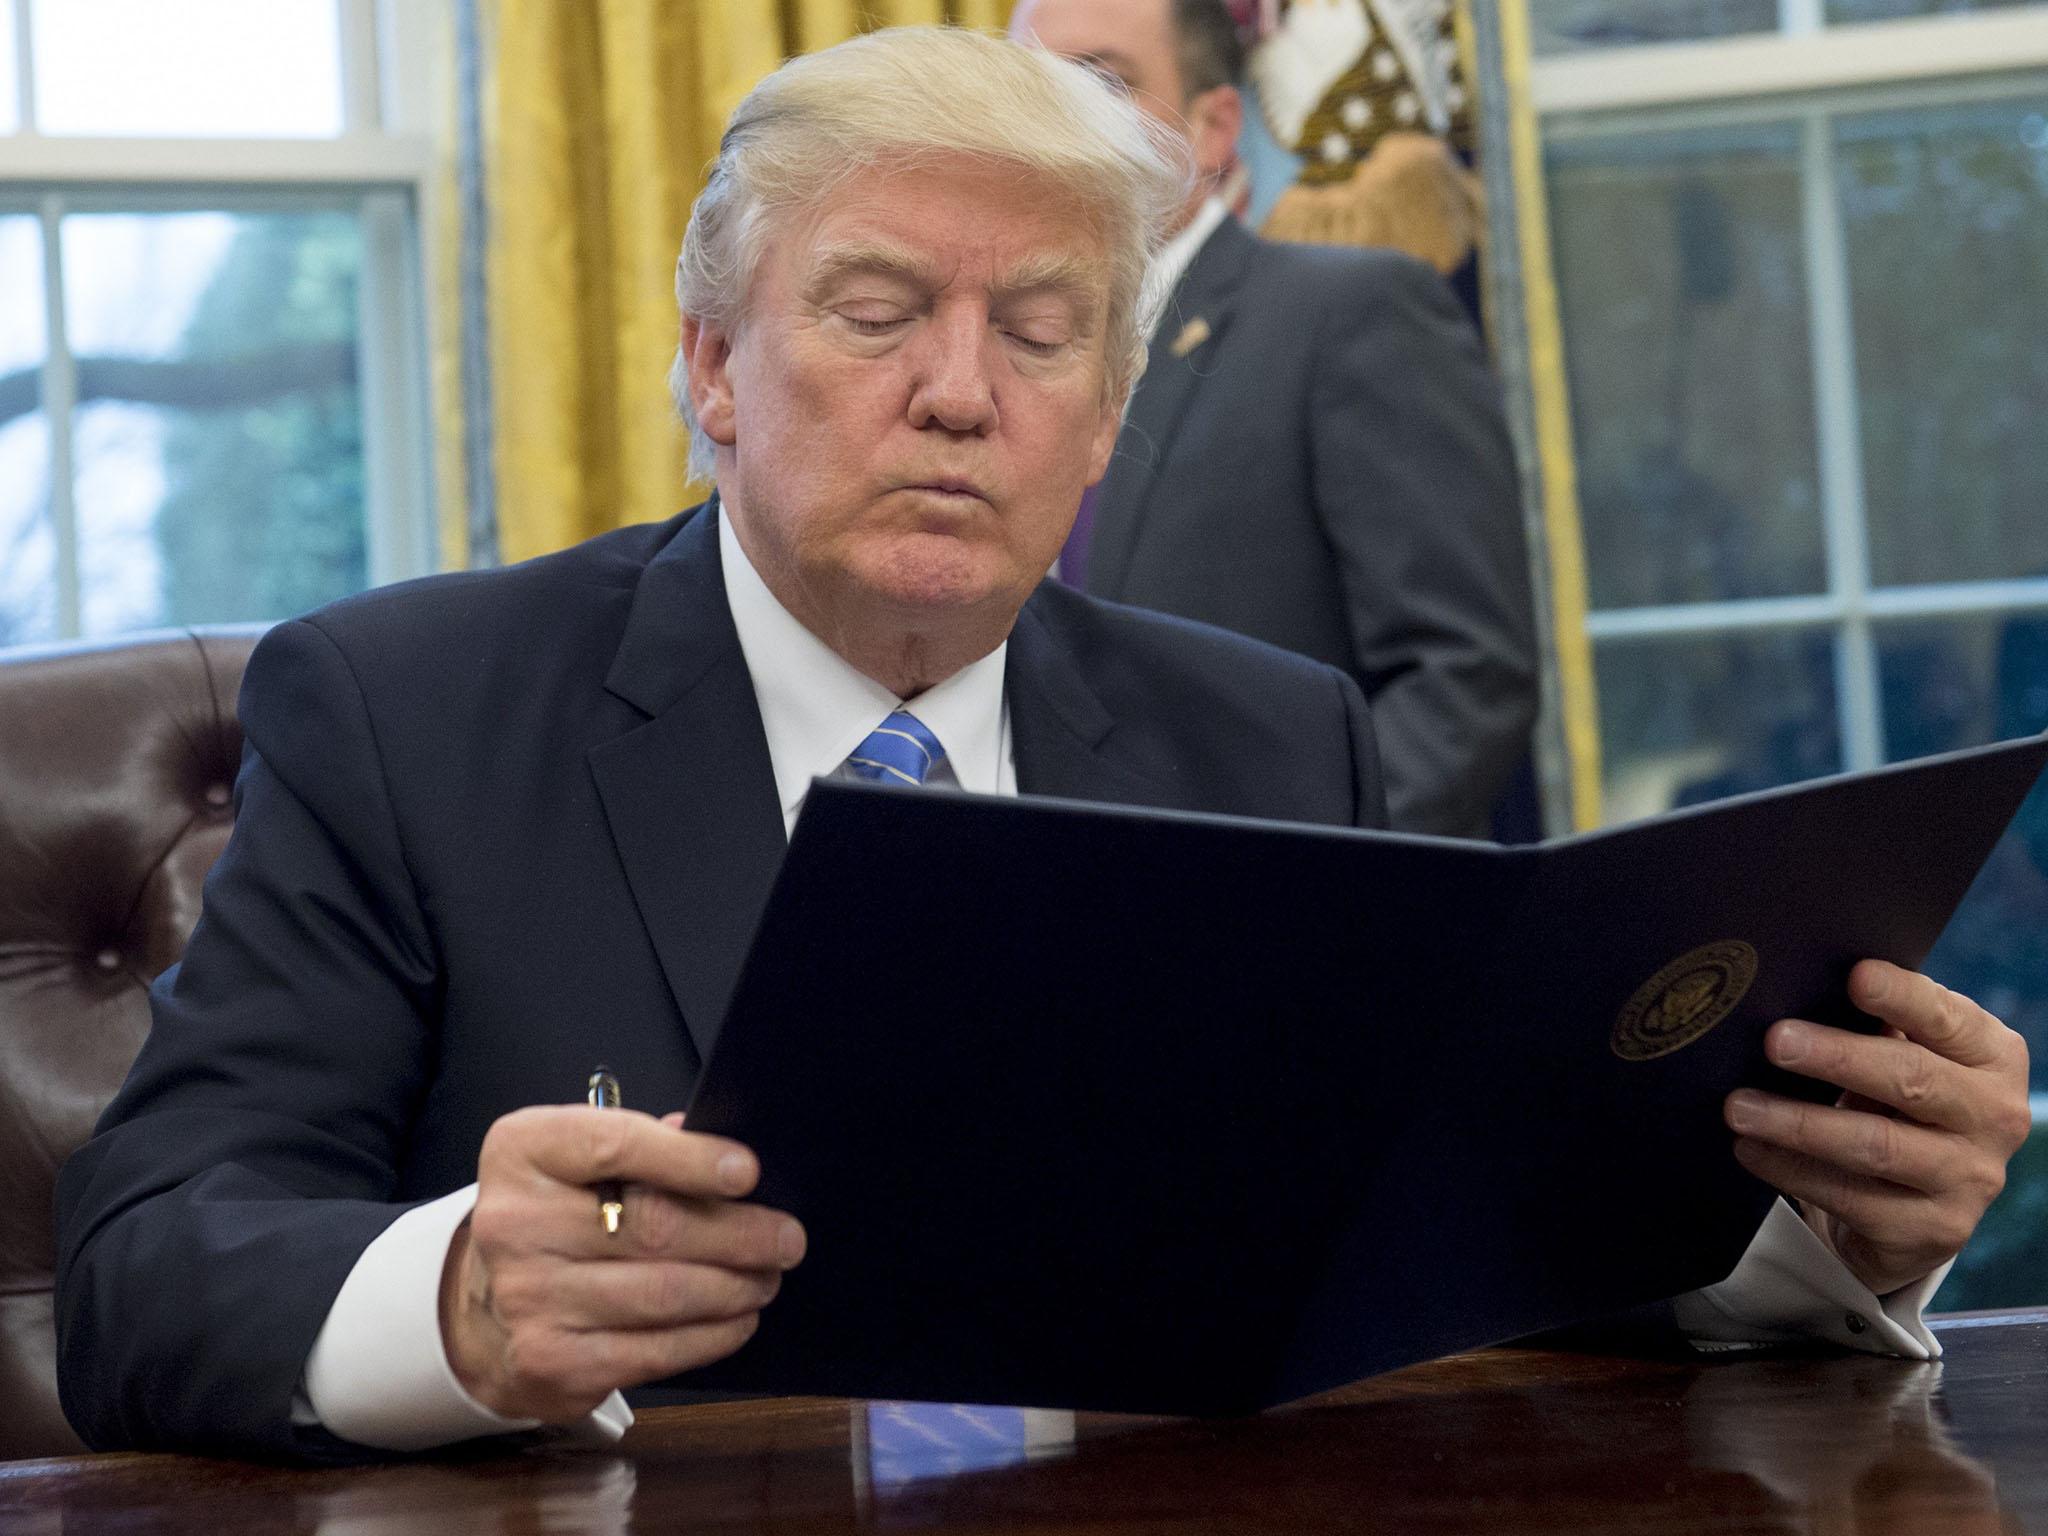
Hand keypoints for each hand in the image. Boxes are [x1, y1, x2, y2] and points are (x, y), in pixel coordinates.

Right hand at [439, 1105, 805, 1422]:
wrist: (487, 1303)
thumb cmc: (557, 1214)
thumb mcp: (582, 1157)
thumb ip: (647, 1146)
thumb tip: (731, 1165)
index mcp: (524, 1151)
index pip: (616, 1144)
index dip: (691, 1160)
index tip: (748, 1172)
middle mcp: (514, 1222)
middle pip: (654, 1227)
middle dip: (738, 1234)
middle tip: (786, 1238)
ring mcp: (528, 1298)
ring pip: (664, 1294)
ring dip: (734, 1287)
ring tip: (767, 1277)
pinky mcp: (551, 1362)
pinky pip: (655, 1350)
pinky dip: (710, 1334)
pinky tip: (737, 1319)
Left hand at [1723, 959, 2030, 1296]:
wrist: (1917, 1203)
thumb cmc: (1897, 1101)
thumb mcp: (1903, 1055)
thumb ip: (1878, 1022)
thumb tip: (1801, 980)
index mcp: (1992, 1057)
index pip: (1947, 1019)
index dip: (1903, 996)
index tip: (1855, 976)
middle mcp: (1995, 1117)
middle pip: (1912, 1080)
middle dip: (1837, 1058)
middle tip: (1774, 1041)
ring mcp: (1969, 1179)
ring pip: (1876, 1145)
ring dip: (1798, 1123)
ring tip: (1739, 1106)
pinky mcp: (1933, 1231)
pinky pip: (1851, 1198)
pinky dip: (1792, 1171)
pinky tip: (1750, 1149)